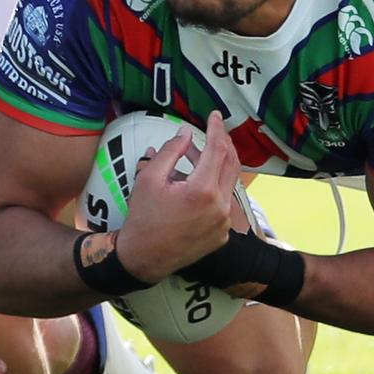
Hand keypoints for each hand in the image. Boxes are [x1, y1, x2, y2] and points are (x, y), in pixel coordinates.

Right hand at [117, 111, 241, 282]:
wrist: (144, 258)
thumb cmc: (143, 217)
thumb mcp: (149, 178)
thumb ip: (171, 151)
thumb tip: (186, 133)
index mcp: (203, 190)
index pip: (217, 149)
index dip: (217, 129)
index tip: (215, 115)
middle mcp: (220, 207)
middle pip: (231, 164)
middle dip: (223, 143)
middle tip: (214, 130)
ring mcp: (224, 223)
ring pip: (227, 183)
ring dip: (215, 166)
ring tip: (193, 157)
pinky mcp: (222, 234)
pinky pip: (223, 204)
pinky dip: (213, 189)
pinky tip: (193, 185)